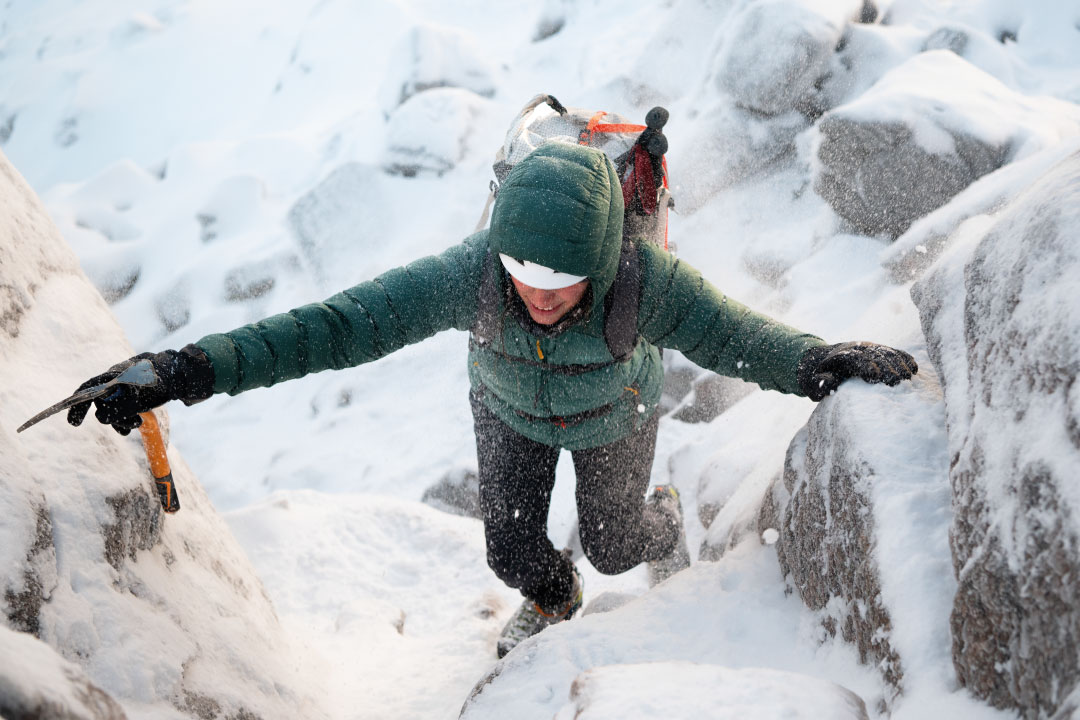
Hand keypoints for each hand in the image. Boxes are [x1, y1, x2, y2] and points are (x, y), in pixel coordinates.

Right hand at [67, 346, 214, 434]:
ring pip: (113, 408)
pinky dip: (126, 419)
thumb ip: (122, 406)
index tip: (74, 422)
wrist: (184, 372)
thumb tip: (100, 418)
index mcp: (115, 375)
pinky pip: (123, 409)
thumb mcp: (143, 395)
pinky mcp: (134, 395)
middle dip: (109, 418)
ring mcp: (125, 388)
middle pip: (102, 402)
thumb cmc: (163, 380)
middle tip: (122, 432)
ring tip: (136, 426)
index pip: (88, 388)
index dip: (77, 405)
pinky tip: (134, 427)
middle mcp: (116, 380)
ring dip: (120, 420)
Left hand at [797, 342, 917, 401]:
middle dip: (887, 367)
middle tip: (898, 381)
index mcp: (841, 357)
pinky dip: (904, 358)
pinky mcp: (879, 349)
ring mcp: (869, 347)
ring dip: (899, 364)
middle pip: (874, 356)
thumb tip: (827, 383)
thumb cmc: (821, 378)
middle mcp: (857, 348)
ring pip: (886, 353)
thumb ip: (820, 384)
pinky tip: (914, 368)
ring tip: (909, 376)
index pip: (856, 359)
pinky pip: (893, 351)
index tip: (876, 377)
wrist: (824, 358)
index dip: (866, 366)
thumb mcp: (815, 383)